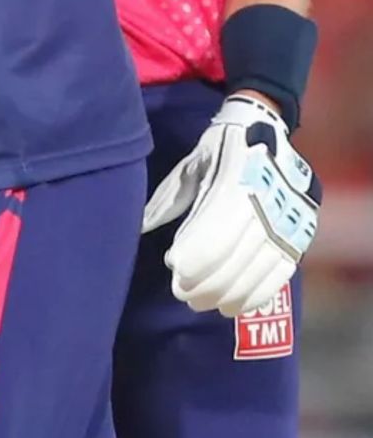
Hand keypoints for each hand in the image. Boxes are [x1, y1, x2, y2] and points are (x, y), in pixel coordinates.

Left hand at [141, 94, 319, 315]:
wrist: (265, 131)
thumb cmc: (217, 150)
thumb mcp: (188, 167)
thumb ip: (167, 201)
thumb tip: (138, 228)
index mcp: (234, 185)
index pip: (214, 234)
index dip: (193, 257)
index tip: (173, 266)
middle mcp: (265, 207)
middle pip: (234, 259)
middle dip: (205, 282)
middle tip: (181, 294)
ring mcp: (286, 222)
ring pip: (256, 270)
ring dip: (227, 293)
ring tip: (202, 303)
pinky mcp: (299, 235)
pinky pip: (280, 272)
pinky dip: (257, 293)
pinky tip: (235, 306)